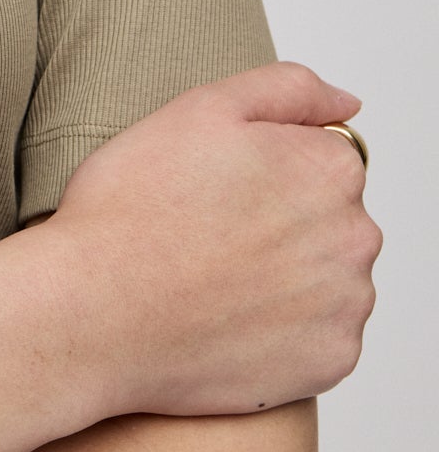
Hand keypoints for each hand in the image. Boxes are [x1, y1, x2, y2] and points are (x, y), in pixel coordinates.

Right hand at [31, 59, 381, 419]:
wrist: (96, 313)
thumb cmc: (134, 206)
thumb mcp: (203, 109)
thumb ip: (288, 89)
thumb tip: (345, 103)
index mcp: (331, 169)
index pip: (320, 154)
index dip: (261, 164)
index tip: (215, 183)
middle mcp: (356, 237)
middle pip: (328, 215)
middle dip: (281, 216)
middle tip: (206, 226)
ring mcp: (347, 306)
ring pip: (324, 275)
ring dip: (284, 273)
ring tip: (211, 274)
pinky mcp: (330, 362)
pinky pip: (318, 334)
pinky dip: (282, 327)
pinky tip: (226, 316)